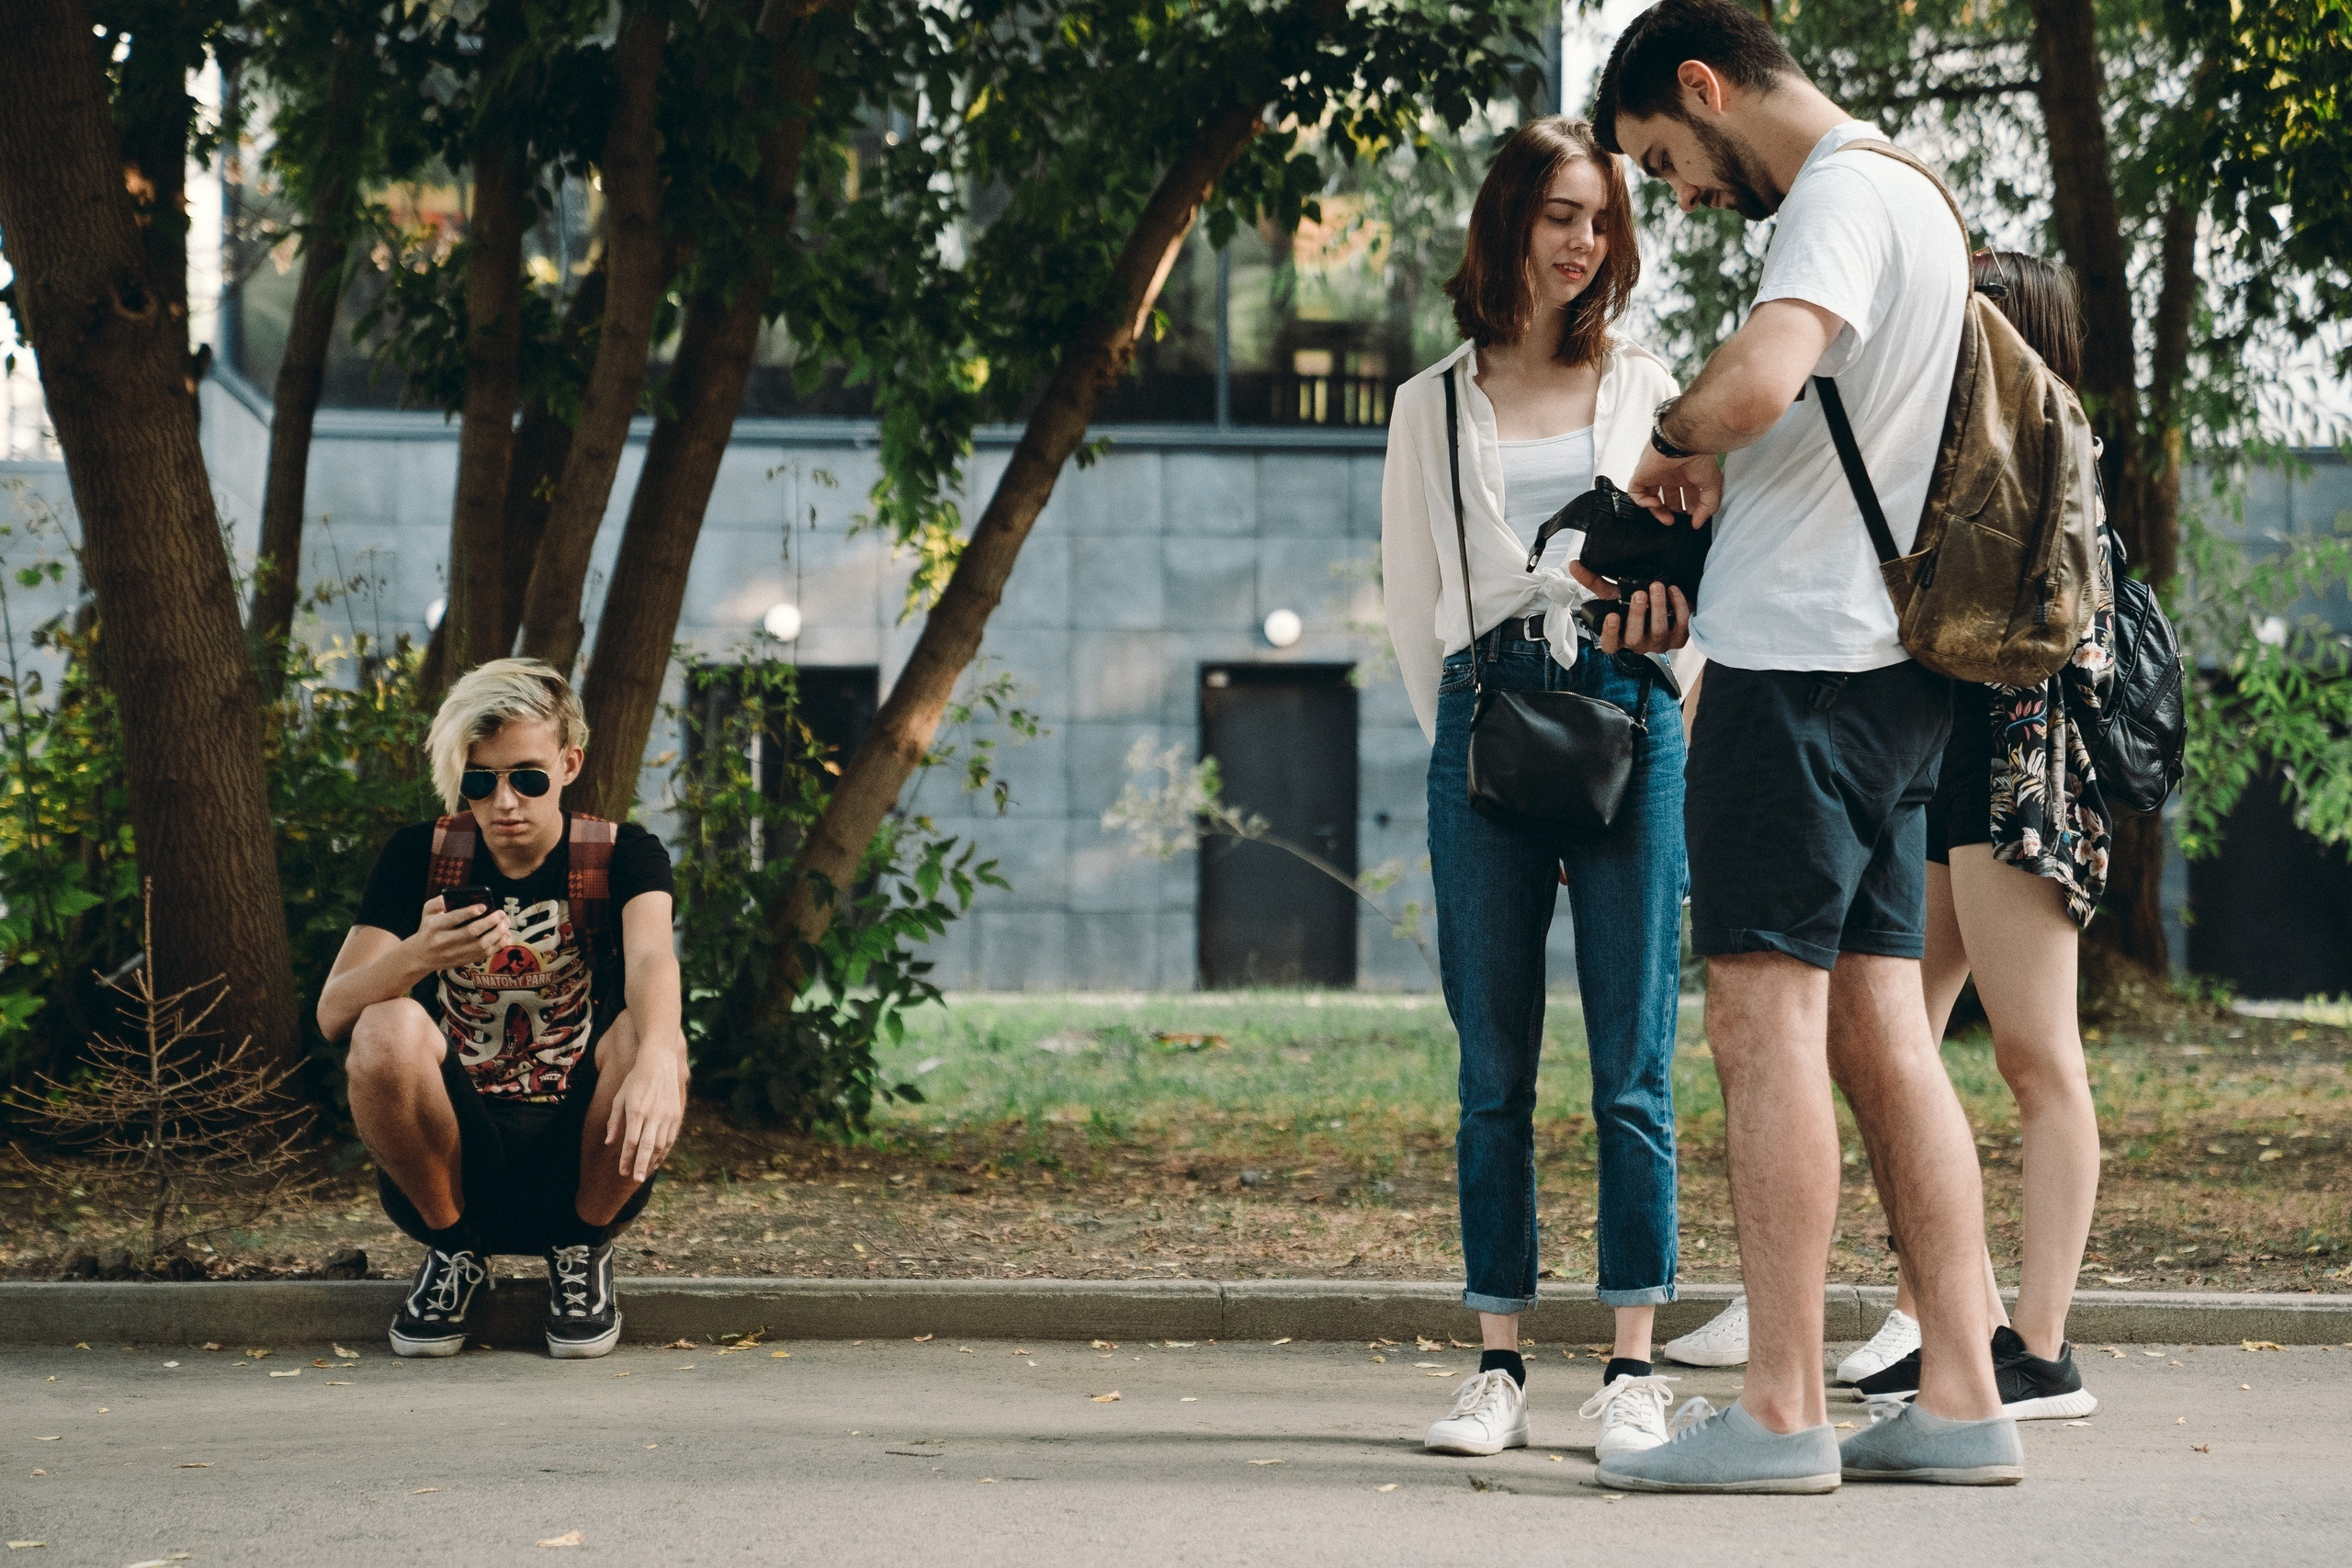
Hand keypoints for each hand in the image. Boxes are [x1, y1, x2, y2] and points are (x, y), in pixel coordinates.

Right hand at [405, 894, 508, 971]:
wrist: (422, 956)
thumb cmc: (428, 929)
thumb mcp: (427, 913)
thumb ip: (438, 902)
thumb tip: (453, 895)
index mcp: (435, 926)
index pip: (454, 919)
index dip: (469, 912)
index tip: (483, 906)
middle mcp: (444, 941)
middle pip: (471, 932)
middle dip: (490, 922)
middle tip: (501, 913)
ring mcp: (455, 953)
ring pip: (480, 945)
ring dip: (497, 933)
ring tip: (506, 923)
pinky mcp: (463, 960)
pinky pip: (484, 954)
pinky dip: (497, 945)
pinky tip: (505, 935)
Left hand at [606, 1044, 684, 1182]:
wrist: (660, 1063)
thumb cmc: (635, 1080)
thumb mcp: (619, 1098)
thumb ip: (614, 1121)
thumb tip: (609, 1142)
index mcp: (636, 1110)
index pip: (631, 1141)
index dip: (626, 1158)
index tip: (621, 1172)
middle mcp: (653, 1115)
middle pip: (647, 1147)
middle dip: (641, 1165)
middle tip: (636, 1180)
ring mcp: (667, 1115)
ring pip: (661, 1145)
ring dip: (653, 1161)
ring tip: (645, 1173)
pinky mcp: (676, 1115)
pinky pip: (670, 1138)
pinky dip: (664, 1152)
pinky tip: (657, 1160)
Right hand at [1568, 563, 1690, 654]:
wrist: (1666, 605)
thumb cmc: (1636, 603)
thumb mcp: (1613, 594)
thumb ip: (1594, 582)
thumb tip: (1574, 565)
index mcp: (1620, 636)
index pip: (1610, 645)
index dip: (1610, 634)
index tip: (1612, 616)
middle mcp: (1639, 644)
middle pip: (1634, 638)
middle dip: (1637, 615)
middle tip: (1639, 593)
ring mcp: (1659, 642)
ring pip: (1658, 631)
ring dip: (1659, 608)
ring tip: (1657, 586)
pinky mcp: (1679, 638)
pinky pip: (1681, 626)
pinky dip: (1679, 607)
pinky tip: (1673, 590)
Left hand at [1627, 446, 1723, 526]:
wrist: (1683, 443)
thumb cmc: (1700, 458)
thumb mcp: (1712, 484)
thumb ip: (1708, 506)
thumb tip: (1698, 524)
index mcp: (1688, 475)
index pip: (1687, 496)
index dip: (1690, 510)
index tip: (1694, 520)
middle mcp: (1671, 476)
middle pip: (1669, 499)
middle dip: (1674, 512)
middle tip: (1679, 521)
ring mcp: (1655, 476)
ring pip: (1651, 498)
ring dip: (1658, 512)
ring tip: (1668, 520)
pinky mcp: (1642, 475)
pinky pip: (1636, 493)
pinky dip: (1643, 502)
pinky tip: (1655, 504)